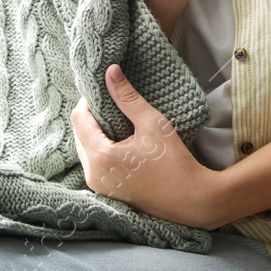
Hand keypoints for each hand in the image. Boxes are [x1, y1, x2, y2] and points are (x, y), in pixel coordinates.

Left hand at [70, 64, 222, 229]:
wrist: (191, 199)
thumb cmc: (174, 162)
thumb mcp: (152, 124)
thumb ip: (127, 97)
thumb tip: (110, 71)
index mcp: (100, 157)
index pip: (79, 118)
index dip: (88, 99)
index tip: (103, 88)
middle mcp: (93, 174)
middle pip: (79, 133)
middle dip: (92, 115)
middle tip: (111, 101)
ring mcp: (99, 186)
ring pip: (86, 148)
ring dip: (96, 131)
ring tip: (116, 118)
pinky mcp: (108, 191)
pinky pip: (95, 162)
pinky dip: (102, 147)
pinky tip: (119, 138)